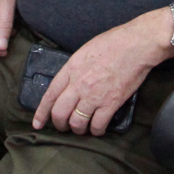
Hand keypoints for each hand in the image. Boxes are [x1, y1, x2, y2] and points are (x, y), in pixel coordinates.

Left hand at [34, 12, 167, 135]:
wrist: (136, 44)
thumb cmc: (114, 42)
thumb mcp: (85, 51)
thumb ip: (74, 68)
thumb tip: (70, 82)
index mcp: (71, 69)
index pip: (50, 95)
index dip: (41, 112)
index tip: (37, 123)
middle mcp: (79, 85)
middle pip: (60, 113)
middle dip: (59, 124)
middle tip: (63, 127)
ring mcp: (94, 96)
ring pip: (77, 123)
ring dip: (78, 130)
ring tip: (82, 129)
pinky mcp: (111, 103)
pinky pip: (98, 125)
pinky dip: (96, 131)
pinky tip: (98, 129)